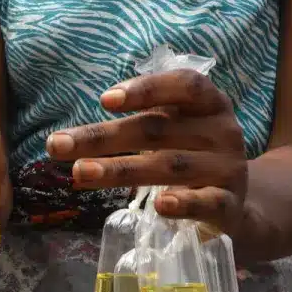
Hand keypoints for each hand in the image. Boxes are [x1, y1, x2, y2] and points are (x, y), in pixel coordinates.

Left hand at [47, 68, 250, 235]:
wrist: (234, 206)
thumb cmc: (191, 157)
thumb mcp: (174, 131)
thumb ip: (138, 125)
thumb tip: (71, 141)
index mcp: (210, 104)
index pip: (184, 85)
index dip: (146, 89)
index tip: (105, 100)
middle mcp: (221, 131)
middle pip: (157, 129)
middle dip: (103, 137)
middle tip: (57, 146)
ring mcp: (227, 169)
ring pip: (170, 166)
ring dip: (120, 169)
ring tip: (79, 173)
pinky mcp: (229, 205)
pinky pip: (207, 203)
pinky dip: (183, 203)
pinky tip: (160, 205)